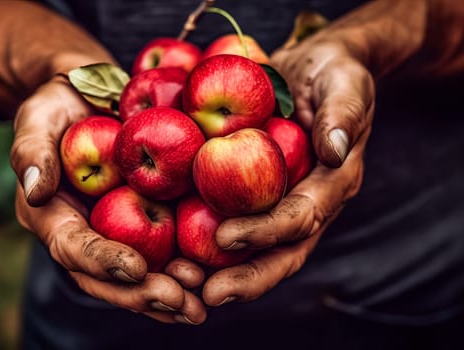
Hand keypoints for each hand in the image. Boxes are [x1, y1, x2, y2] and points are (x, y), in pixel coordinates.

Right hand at [11, 76, 206, 323]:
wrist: (92, 96)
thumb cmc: (60, 105)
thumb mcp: (39, 116)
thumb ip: (32, 150)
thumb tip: (35, 190)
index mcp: (54, 217)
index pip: (73, 247)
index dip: (102, 261)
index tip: (136, 268)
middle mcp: (85, 234)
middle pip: (108, 277)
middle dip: (142, 294)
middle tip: (180, 303)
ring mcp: (116, 233)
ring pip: (138, 276)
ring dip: (168, 294)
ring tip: (199, 305)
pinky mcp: (145, 221)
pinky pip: (163, 253)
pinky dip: (183, 270)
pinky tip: (209, 281)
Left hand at [201, 37, 374, 305]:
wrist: (312, 70)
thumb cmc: (333, 73)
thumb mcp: (344, 81)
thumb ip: (342, 112)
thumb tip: (335, 148)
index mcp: (332, 184)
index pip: (301, 218)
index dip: (266, 231)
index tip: (226, 237)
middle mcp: (306, 203)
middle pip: (280, 253)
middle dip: (246, 278)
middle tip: (207, 295)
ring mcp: (280, 203)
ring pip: (254, 250)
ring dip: (221, 272)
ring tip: (181, 283)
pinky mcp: (254, 195)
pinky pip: (232, 223)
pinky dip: (206, 243)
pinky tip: (174, 252)